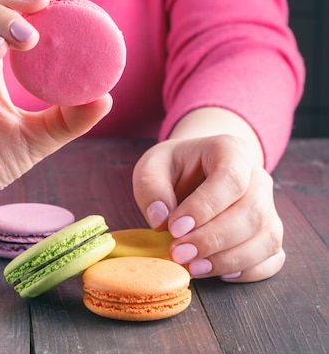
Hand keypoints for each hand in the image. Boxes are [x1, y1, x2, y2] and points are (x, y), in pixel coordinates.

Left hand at [132, 135, 285, 281]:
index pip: (230, 179)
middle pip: (252, 212)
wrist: (195, 171)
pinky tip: (219, 273)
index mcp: (231, 151)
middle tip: (178, 253)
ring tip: (193, 267)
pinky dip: (250, 271)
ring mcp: (269, 207)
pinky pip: (273, 257)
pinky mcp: (269, 233)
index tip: (174, 227)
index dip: (204, 207)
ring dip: (229, 259)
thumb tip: (160, 219)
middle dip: (213, 239)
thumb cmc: (174, 168)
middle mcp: (258, 178)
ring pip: (266, 238)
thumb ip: (151, 188)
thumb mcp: (152, 166)